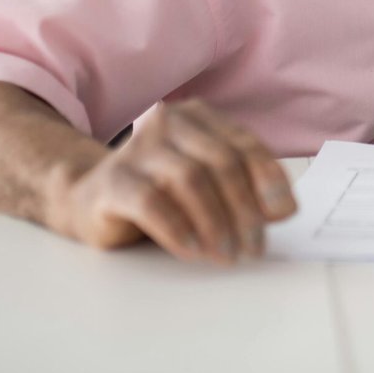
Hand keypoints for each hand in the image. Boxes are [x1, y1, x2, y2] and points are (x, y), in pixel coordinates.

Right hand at [44, 100, 297, 263]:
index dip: (268, 179)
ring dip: (215, 223)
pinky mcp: (113, 180)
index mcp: (198, 118)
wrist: (89, 199)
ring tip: (227, 254)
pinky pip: (151, 202)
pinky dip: (178, 229)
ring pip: (190, 179)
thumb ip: (246, 190)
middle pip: (221, 162)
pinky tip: (192, 251)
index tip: (282, 214)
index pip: (244, 144)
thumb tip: (283, 209)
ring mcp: (137, 148)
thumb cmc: (160, 193)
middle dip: (244, 209)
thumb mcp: (209, 186)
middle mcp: (168, 123)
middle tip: (253, 247)